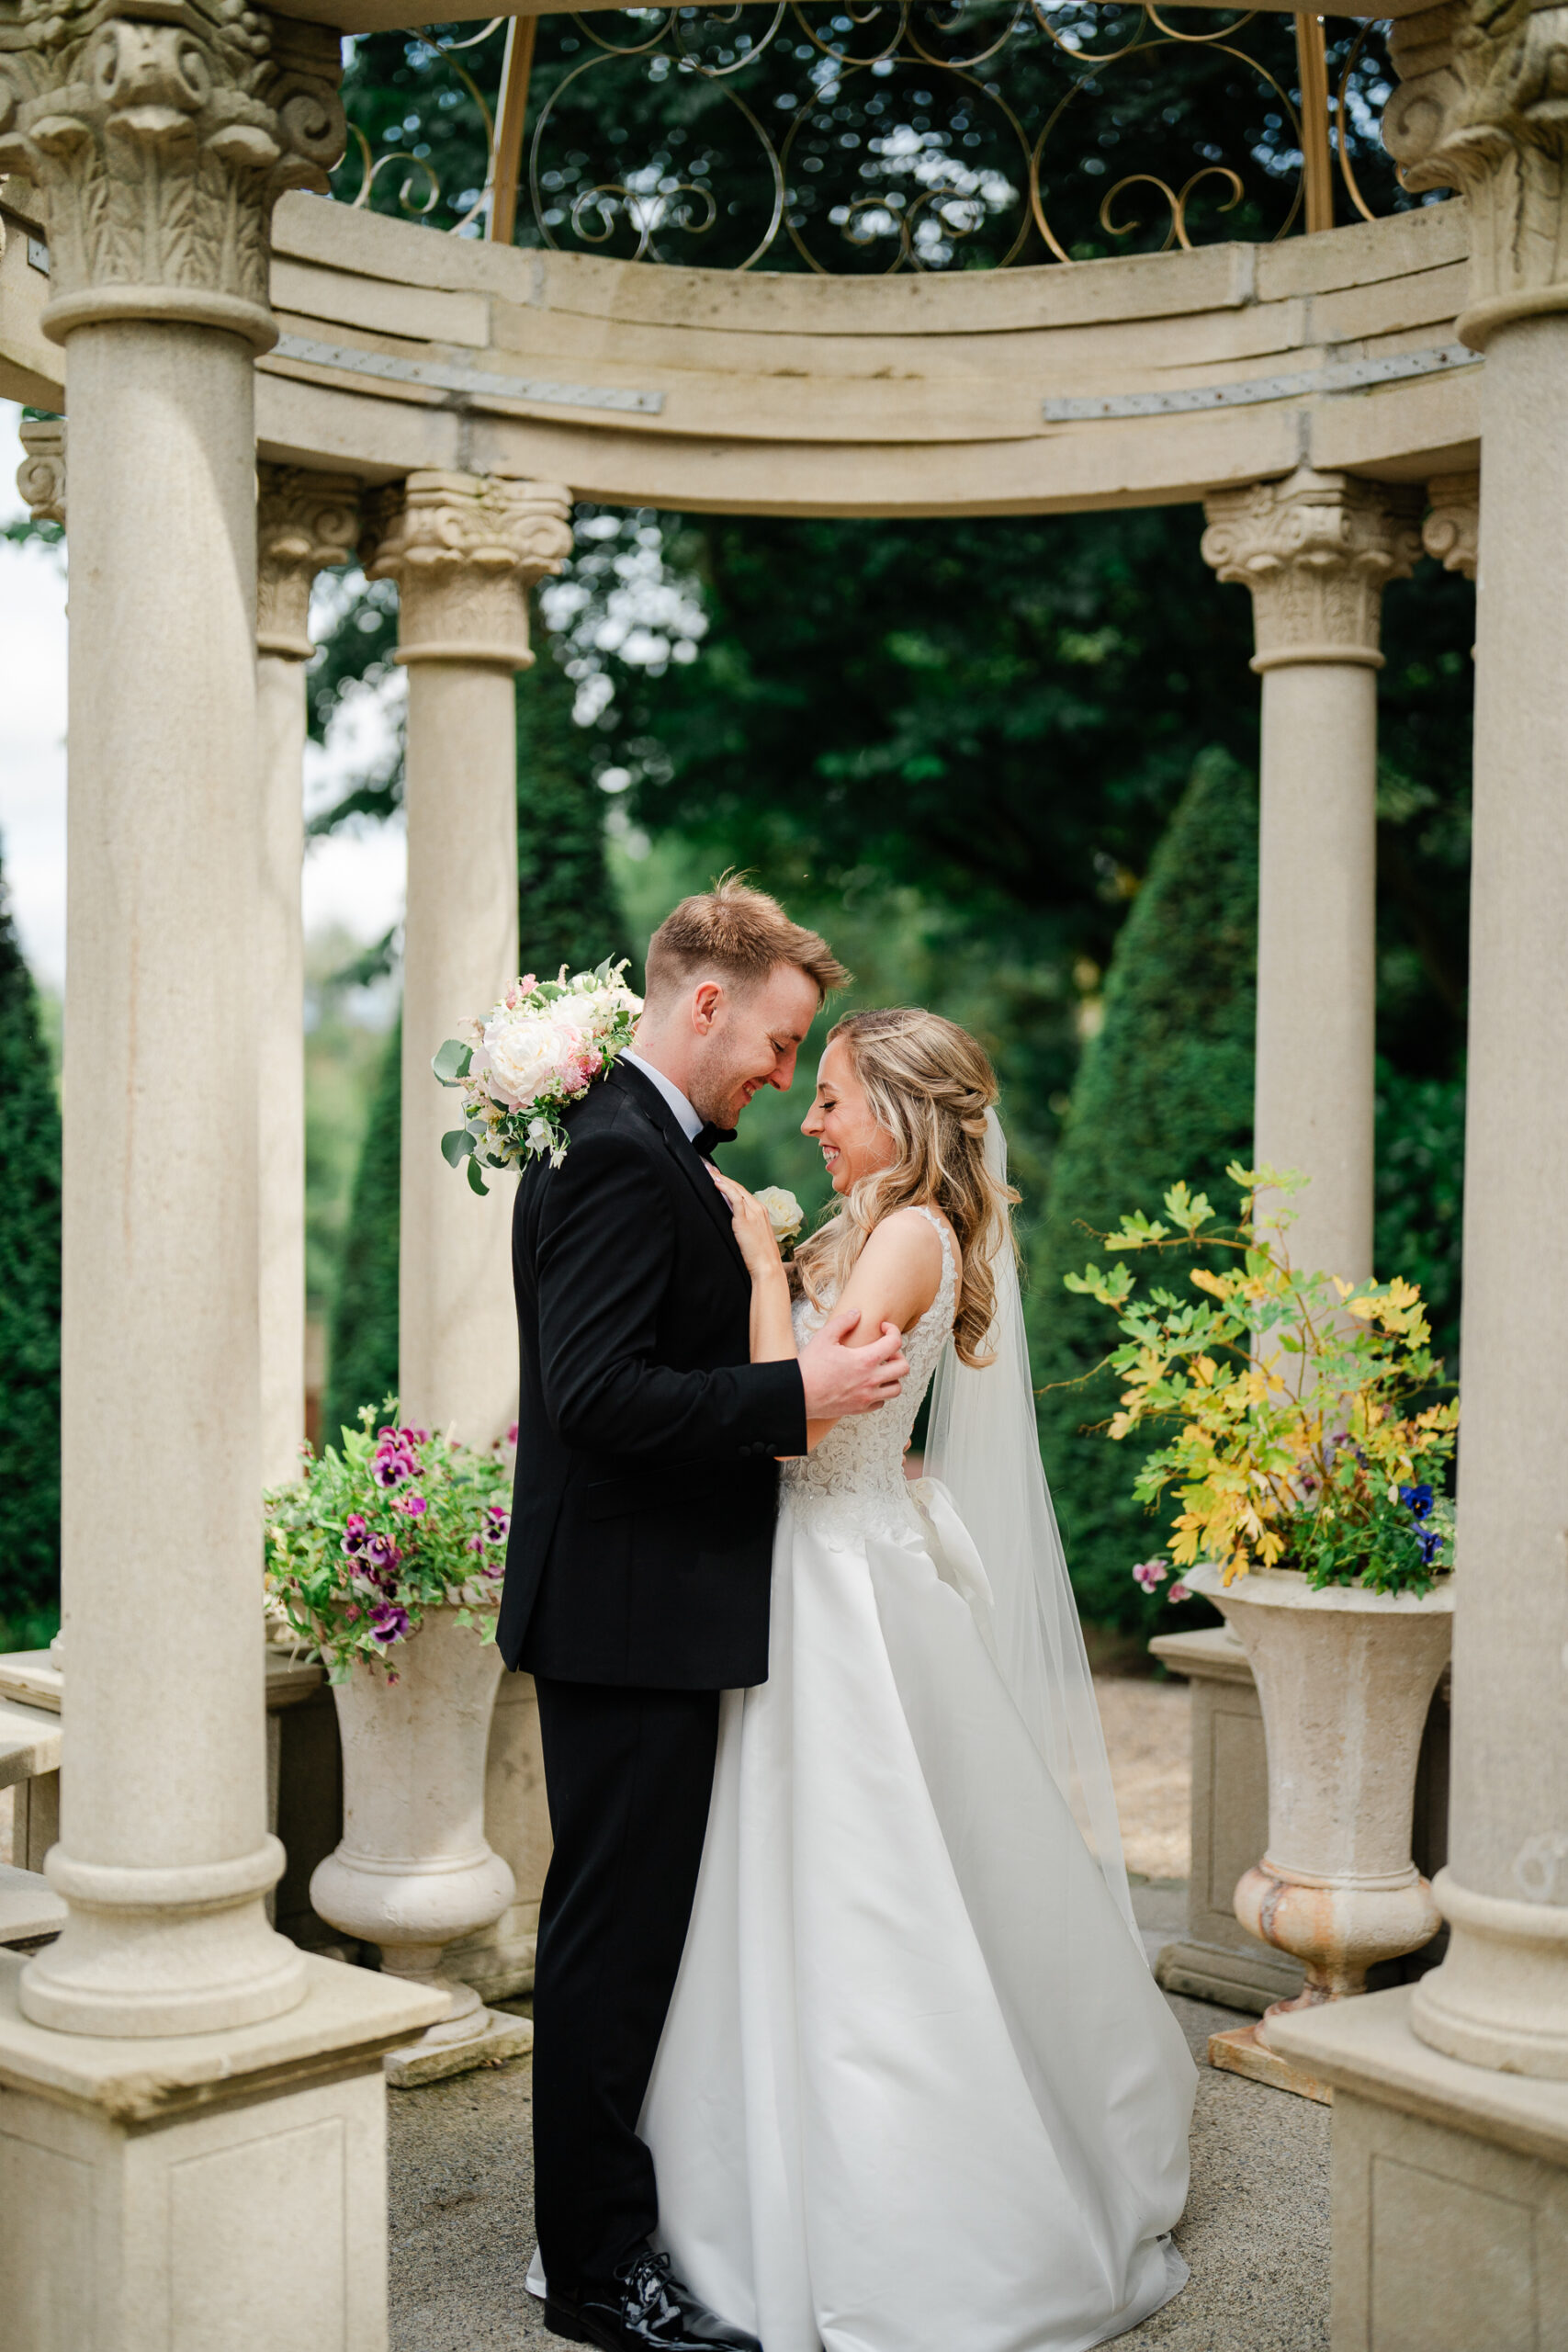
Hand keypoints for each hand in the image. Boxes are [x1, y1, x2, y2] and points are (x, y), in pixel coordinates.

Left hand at [708, 1168, 784, 1283]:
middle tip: (710, 1169)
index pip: (743, 1193)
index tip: (718, 1177)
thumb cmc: (759, 1257)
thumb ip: (743, 1225)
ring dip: (721, 1179)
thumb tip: (730, 1221)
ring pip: (736, 1190)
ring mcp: (753, 1213)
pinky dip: (726, 1188)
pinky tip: (716, 1183)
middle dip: (723, 1177)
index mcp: (761, 1212)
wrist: (767, 1266)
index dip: (730, 1184)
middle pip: (739, 1188)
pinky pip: (735, 1198)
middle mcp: (758, 1209)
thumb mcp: (752, 1237)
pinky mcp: (746, 1219)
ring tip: (709, 1172)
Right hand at [799, 1306, 908, 1419]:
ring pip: (897, 1388)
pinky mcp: (860, 1408)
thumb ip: (843, 1322)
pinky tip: (868, 1385)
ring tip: (880, 1369)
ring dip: (892, 1377)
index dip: (893, 1330)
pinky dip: (880, 1393)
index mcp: (865, 1360)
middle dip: (898, 1355)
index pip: (895, 1343)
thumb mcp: (824, 1337)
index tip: (884, 1328)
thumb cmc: (809, 1367)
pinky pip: (881, 1402)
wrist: (797, 1394)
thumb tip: (857, 1313)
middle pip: (903, 1367)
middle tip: (885, 1351)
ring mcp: (867, 1396)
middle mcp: (870, 1380)